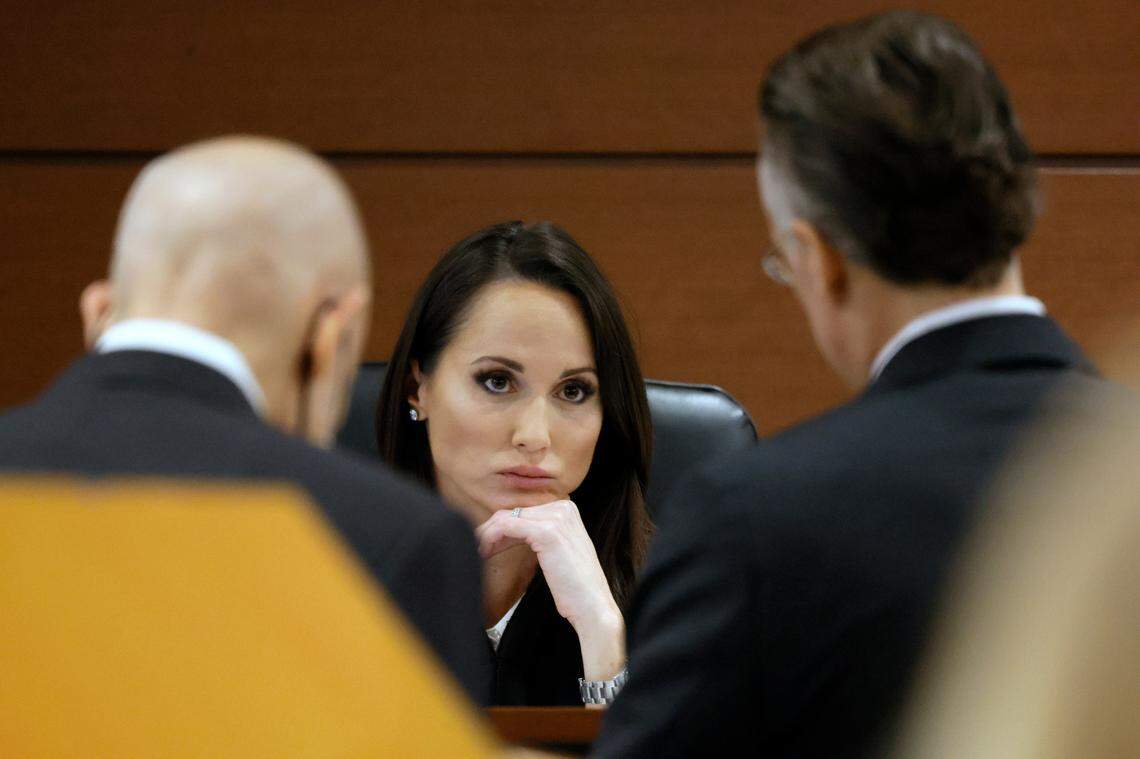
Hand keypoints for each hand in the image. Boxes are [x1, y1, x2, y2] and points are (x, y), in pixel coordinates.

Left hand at [476, 500, 624, 679]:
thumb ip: (538, 536)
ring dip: (486, 535)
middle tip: (478, 549)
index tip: (486, 545)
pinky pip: (507, 527)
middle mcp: (564, 508)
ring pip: (506, 518)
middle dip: (491, 531)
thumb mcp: (557, 552)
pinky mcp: (547, 532)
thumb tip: (507, 532)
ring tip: (478, 552)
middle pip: (513, 512)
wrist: (592, 607)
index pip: (523, 512)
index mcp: (567, 509)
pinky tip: (484, 552)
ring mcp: (557, 518)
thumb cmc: (574, 587)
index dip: (501, 529)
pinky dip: (490, 538)